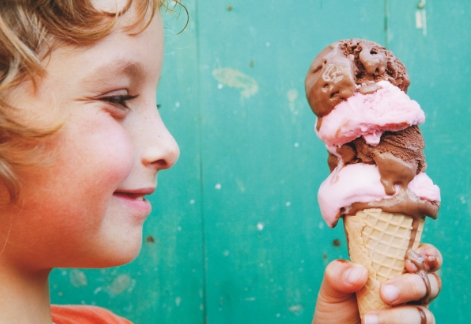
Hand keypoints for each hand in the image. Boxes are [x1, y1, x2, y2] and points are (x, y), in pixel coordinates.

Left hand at [312, 244, 441, 323]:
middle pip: (430, 282)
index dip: (426, 254)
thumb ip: (338, 273)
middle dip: (410, 286)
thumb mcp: (332, 287)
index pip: (422, 255)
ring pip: (424, 313)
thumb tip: (360, 272)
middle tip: (385, 293)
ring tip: (368, 320)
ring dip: (399, 316)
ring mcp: (412, 314)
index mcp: (395, 269)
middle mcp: (410, 291)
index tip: (410, 259)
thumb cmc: (337, 307)